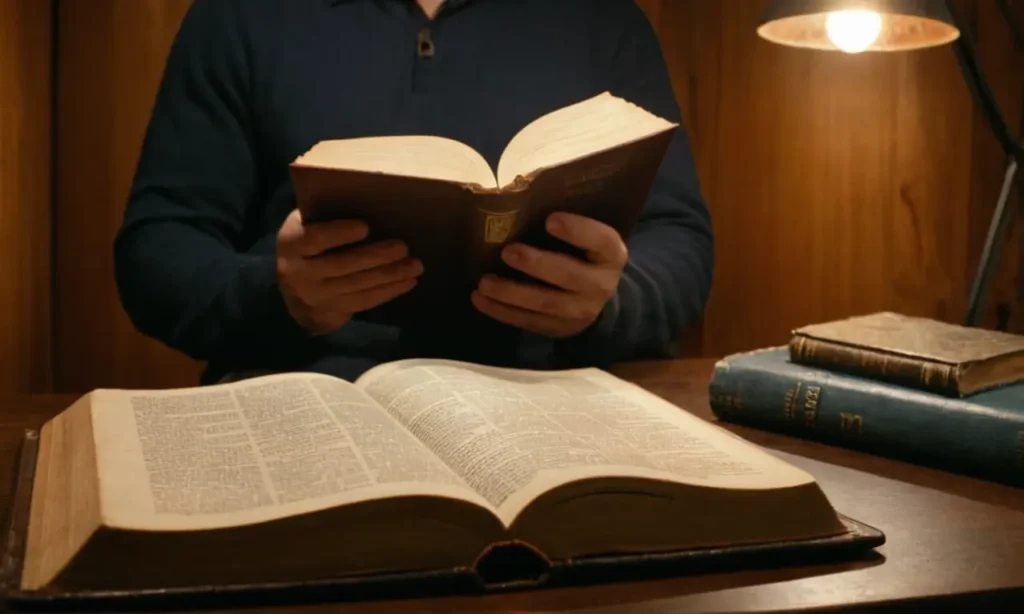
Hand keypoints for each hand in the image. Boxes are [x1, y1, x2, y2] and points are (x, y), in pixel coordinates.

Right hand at [276, 209, 421, 334]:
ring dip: (390, 275)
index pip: (314, 239)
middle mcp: (300, 273)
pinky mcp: (332, 312)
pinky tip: (409, 281)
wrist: (293, 288)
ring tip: (415, 265)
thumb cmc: (308, 244)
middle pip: (342, 265)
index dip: (339, 234)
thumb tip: (369, 199)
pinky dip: (389, 291)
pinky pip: (364, 302)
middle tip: (403, 247)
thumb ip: (325, 214)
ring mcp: (316, 296)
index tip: (365, 226)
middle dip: (376, 256)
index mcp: (292, 243)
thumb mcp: (306, 225)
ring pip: (357, 286)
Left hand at [471, 212, 626, 337]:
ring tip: (484, 282)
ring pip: (545, 303)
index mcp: (611, 254)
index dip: (578, 231)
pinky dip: (501, 311)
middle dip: (537, 264)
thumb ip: (567, 224)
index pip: (601, 240)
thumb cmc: (582, 254)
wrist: (594, 299)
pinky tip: (479, 299)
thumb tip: (520, 198)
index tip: (550, 219)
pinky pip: (528, 321)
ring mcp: (581, 311)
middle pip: (569, 276)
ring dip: (511, 293)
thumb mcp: (587, 238)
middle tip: (507, 251)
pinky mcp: (559, 328)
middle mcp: (601, 285)